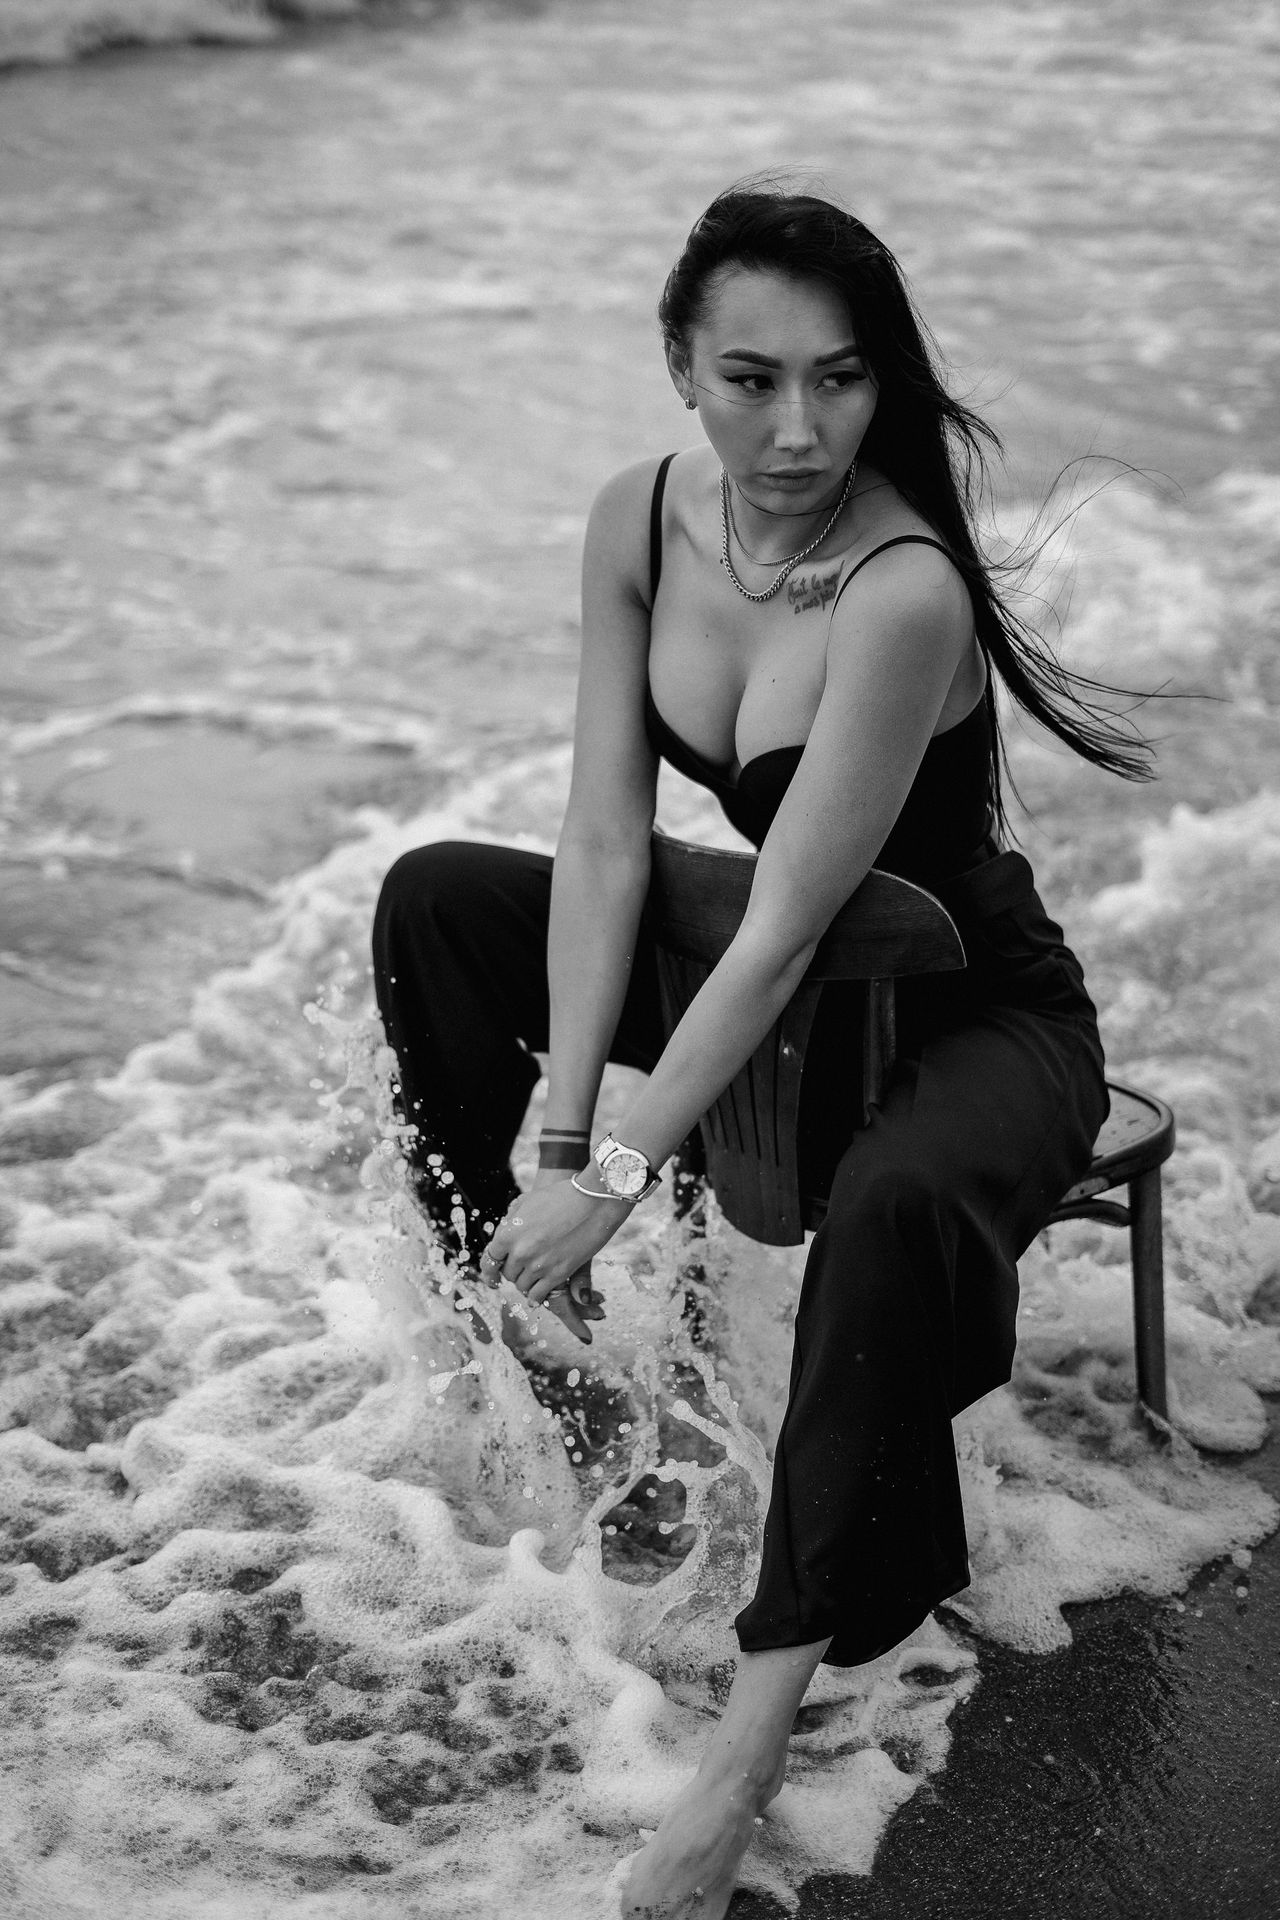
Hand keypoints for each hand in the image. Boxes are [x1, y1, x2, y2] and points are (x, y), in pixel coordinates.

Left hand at [480, 1171, 630, 1344]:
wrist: (592, 1201)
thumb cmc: (560, 1196)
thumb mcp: (527, 1202)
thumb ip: (510, 1222)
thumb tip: (503, 1236)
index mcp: (508, 1234)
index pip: (489, 1261)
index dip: (489, 1271)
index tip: (493, 1277)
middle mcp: (520, 1253)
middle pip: (508, 1274)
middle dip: (513, 1271)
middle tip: (523, 1266)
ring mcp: (539, 1266)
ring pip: (522, 1286)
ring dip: (526, 1282)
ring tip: (534, 1275)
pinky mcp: (558, 1275)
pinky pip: (538, 1294)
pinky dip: (536, 1296)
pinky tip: (538, 1294)